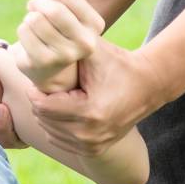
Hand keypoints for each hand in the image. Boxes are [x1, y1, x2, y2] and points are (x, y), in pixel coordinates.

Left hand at [12, 0, 104, 92]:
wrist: (49, 64)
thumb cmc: (57, 24)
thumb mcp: (63, 1)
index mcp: (96, 25)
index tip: (51, 0)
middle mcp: (86, 43)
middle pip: (54, 11)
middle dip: (39, 3)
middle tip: (35, 7)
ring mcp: (66, 55)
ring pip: (35, 19)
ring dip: (29, 17)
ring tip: (34, 25)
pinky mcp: (44, 62)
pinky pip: (24, 31)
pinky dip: (23, 29)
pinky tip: (30, 39)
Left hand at [30, 37, 168, 157]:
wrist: (150, 85)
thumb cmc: (118, 63)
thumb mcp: (93, 51)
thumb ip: (65, 42)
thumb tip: (38, 32)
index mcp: (89, 112)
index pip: (43, 107)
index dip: (34, 92)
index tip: (35, 80)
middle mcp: (90, 135)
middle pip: (44, 120)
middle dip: (40, 102)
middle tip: (44, 87)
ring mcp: (94, 146)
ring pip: (50, 132)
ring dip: (47, 115)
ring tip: (53, 97)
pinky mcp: (96, 151)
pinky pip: (61, 142)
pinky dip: (57, 127)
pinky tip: (62, 110)